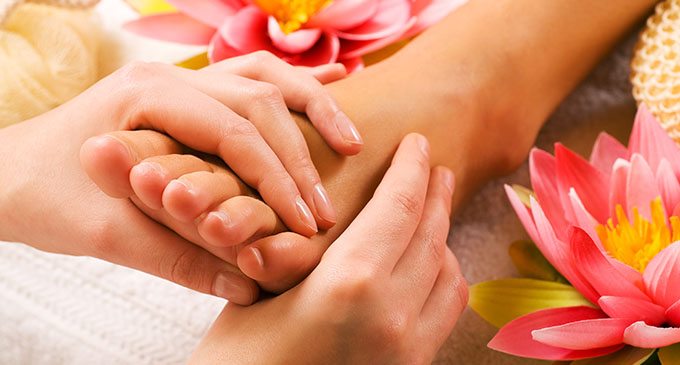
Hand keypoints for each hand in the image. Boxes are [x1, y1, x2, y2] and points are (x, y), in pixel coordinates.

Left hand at [0, 53, 354, 304]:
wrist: (2, 176)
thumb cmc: (42, 196)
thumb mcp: (105, 236)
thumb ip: (177, 258)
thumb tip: (247, 285)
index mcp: (146, 96)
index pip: (235, 132)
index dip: (278, 179)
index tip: (308, 223)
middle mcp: (169, 78)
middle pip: (259, 100)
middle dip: (299, 157)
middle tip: (325, 210)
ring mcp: (180, 80)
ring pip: (262, 78)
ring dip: (310, 107)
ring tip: (350, 141)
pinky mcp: (187, 95)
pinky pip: (250, 80)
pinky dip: (292, 87)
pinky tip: (331, 87)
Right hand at [190, 134, 467, 363]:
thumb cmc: (236, 361)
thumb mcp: (260, 293)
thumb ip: (306, 252)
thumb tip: (330, 217)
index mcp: (351, 282)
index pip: (398, 206)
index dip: (411, 167)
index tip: (418, 143)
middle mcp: (394, 313)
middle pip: (432, 234)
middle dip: (435, 193)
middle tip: (436, 168)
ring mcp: (410, 347)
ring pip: (449, 272)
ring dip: (442, 236)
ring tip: (429, 214)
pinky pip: (445, 310)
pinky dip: (442, 277)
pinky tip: (424, 267)